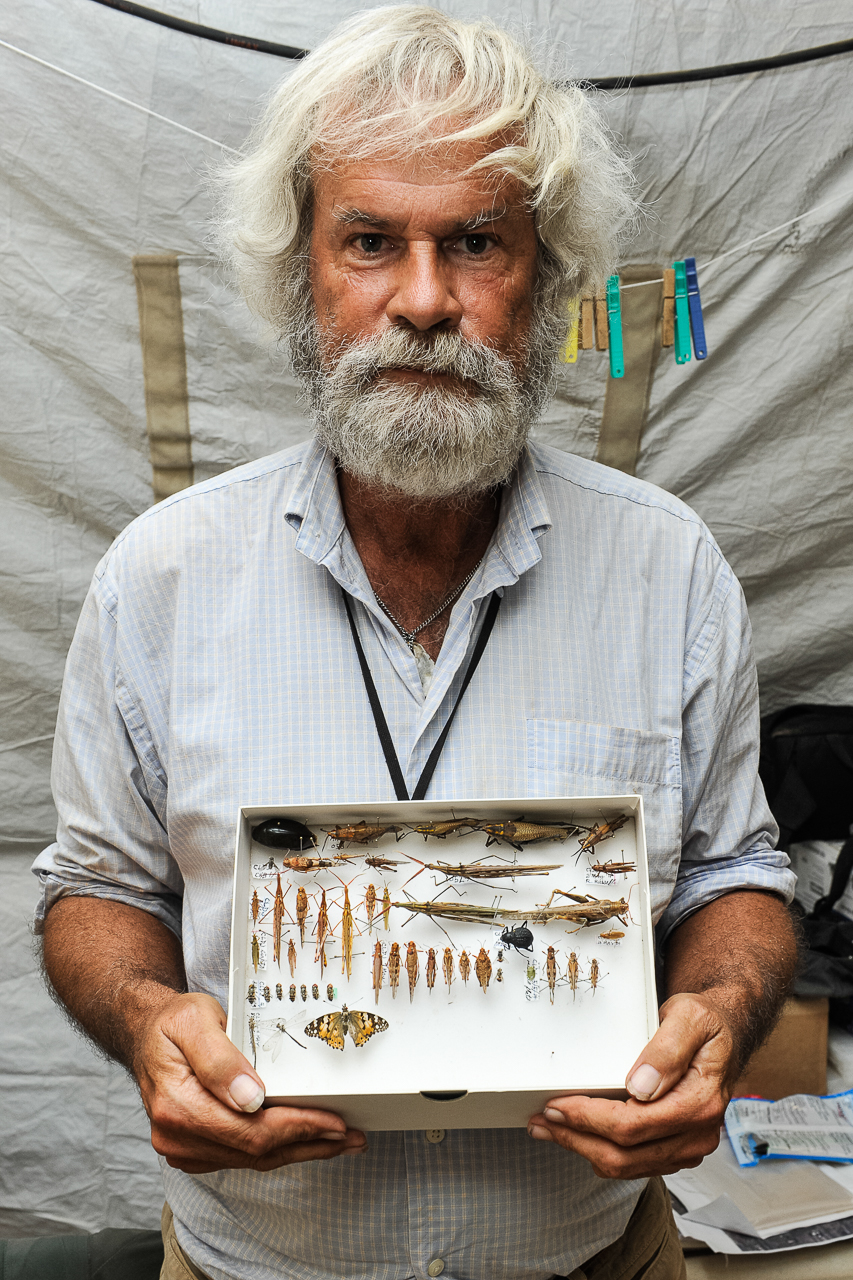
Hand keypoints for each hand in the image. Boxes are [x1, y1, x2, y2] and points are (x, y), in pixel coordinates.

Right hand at [134, 991, 366, 1172]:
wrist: (144, 1031)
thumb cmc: (172, 1022)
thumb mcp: (195, 1021)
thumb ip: (220, 1059)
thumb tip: (251, 1099)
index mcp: (177, 1106)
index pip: (251, 1131)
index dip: (298, 1128)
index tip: (335, 1122)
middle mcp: (176, 1137)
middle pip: (256, 1152)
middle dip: (309, 1143)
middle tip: (352, 1137)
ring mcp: (183, 1148)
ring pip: (252, 1160)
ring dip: (299, 1151)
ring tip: (339, 1142)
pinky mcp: (193, 1149)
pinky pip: (242, 1156)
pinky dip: (276, 1150)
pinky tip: (303, 1141)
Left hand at [527, 992, 734, 1178]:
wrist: (723, 1034)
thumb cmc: (706, 1023)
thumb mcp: (690, 1017)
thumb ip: (667, 1050)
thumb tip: (640, 1085)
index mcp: (701, 1103)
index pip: (634, 1125)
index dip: (589, 1119)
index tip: (556, 1105)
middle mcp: (698, 1133)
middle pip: (625, 1154)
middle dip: (576, 1139)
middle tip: (540, 1120)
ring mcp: (688, 1146)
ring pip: (627, 1166)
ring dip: (583, 1149)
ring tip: (549, 1128)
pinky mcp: (677, 1149)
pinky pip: (634, 1164)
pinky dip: (601, 1152)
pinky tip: (579, 1135)